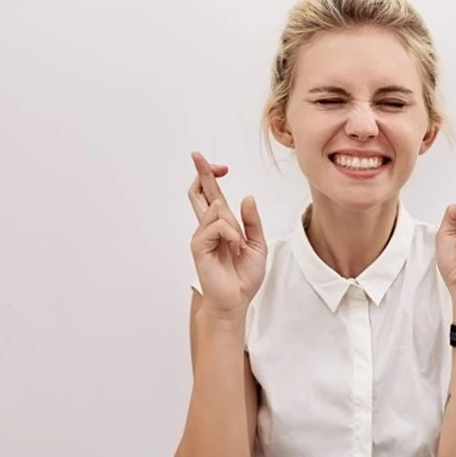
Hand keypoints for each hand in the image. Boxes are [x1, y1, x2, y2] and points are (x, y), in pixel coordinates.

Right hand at [188, 151, 266, 314]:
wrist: (237, 300)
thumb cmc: (244, 277)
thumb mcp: (257, 245)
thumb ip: (252, 222)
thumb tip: (247, 197)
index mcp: (222, 226)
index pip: (211, 195)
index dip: (210, 176)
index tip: (219, 166)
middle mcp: (208, 228)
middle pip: (199, 192)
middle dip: (200, 172)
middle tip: (198, 156)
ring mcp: (202, 236)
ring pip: (216, 208)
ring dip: (234, 225)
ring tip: (239, 247)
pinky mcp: (199, 245)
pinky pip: (216, 225)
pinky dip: (230, 234)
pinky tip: (234, 249)